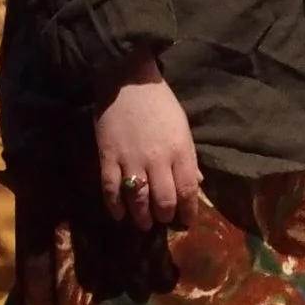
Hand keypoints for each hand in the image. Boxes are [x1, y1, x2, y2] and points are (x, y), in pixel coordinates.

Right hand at [95, 56, 200, 229]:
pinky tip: (119, 215)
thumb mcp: (182, 127)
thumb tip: (196, 183)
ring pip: (138, 200)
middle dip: (164, 216)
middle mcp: (158, 160)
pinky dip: (115, 206)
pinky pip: (111, 190)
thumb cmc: (160, 103)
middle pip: (163, 200)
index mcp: (180, 150)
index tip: (185, 221)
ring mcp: (131, 160)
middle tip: (162, 220)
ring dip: (141, 217)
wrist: (128, 81)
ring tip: (143, 223)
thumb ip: (188, 157)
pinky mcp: (108, 158)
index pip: (188, 190)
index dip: (187, 211)